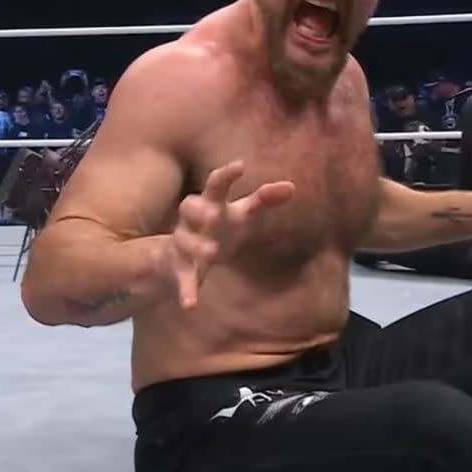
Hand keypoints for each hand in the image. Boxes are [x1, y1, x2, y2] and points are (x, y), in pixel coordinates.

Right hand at [167, 161, 294, 308]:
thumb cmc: (219, 226)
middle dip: (199, 209)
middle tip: (214, 213)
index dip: (226, 175)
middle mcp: (193, 219)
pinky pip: (181, 278)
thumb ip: (264, 199)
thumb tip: (292, 186)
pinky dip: (185, 290)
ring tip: (211, 252)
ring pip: (183, 240)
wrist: (179, 253)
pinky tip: (190, 305)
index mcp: (211, 202)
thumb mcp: (242, 213)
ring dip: (195, 245)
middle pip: (188, 206)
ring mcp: (183, 242)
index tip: (240, 166)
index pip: (216, 184)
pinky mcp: (179, 267)